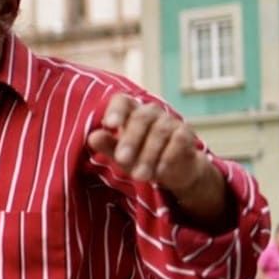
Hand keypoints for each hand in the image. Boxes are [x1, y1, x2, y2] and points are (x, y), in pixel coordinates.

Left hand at [87, 95, 215, 195]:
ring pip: (159, 132)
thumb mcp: (120, 154)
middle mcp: (151, 112)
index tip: (110, 125)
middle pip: (140, 118)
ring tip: (139, 176)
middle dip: (130, 140)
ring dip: (148, 156)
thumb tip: (93, 137)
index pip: (122, 101)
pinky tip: (159, 172)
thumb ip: (107, 145)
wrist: (174, 170)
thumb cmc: (140, 157)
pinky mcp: (186, 134)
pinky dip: (168, 157)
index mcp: (131, 112)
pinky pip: (178, 141)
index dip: (116, 110)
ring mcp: (170, 122)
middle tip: (121, 159)